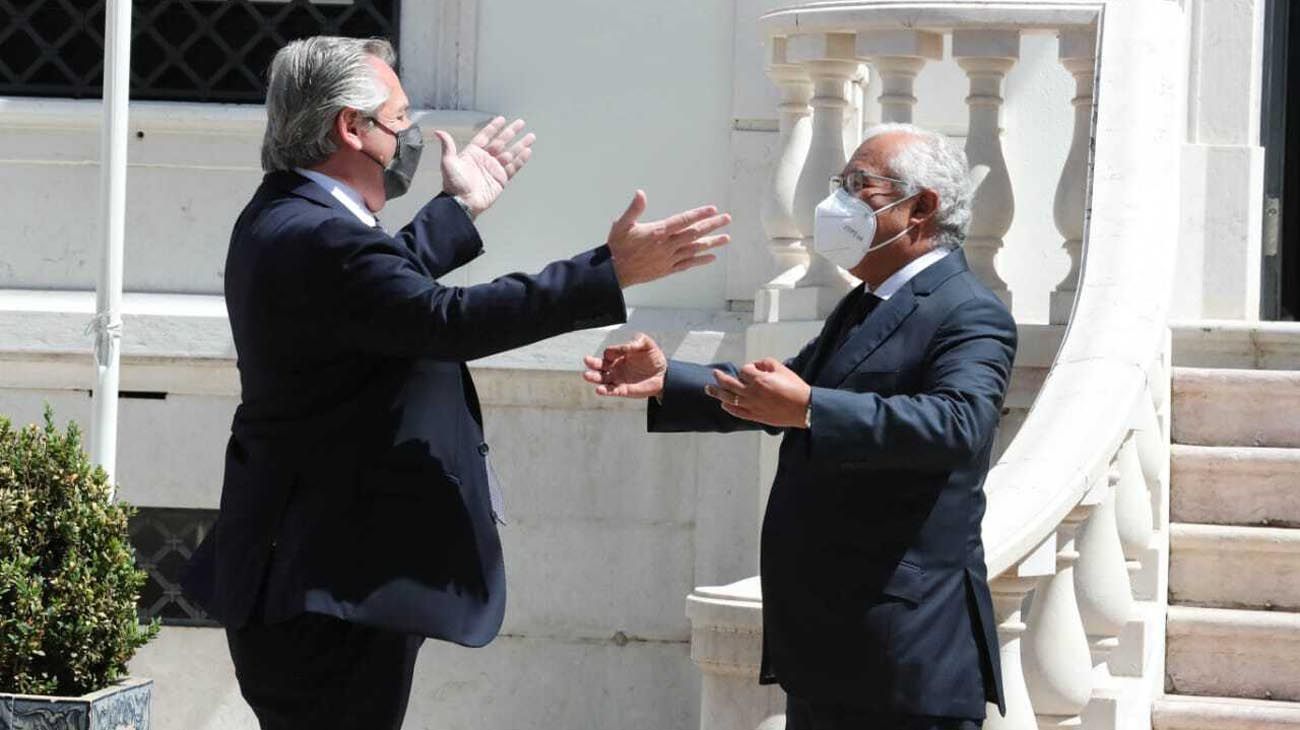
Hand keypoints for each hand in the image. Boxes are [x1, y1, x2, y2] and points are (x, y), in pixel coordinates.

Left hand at [434, 116, 535, 217]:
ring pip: (510, 153)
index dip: (493, 128)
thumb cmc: (454, 184)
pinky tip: (527, 151)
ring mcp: (494, 169)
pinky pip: (513, 167)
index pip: (485, 136)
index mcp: (473, 153)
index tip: (502, 119)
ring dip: (520, 144)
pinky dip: (521, 159)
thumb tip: (439, 132)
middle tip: (520, 123)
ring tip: (531, 136)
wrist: (463, 202)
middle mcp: (485, 160)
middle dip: (511, 132)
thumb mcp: (448, 162)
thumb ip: (448, 146)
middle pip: (501, 142)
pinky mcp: (501, 179)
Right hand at [582, 333, 667, 398]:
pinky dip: (605, 391)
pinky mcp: (623, 389)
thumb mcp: (647, 344)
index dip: (611, 352)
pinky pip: (612, 391)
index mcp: (619, 355)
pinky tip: (599, 390)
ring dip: (594, 378)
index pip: (608, 353)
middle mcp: (615, 367)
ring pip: (602, 379)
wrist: (664, 373)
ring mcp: (618, 379)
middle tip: (587, 360)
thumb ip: (636, 341)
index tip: (617, 352)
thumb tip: (625, 347)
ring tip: (587, 375)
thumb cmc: (653, 357)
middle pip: (599, 365)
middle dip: (592, 363)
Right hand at [606, 191, 730, 287]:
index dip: (699, 214)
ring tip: (726, 238)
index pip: (683, 221)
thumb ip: (634, 209)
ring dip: (712, 243)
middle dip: (712, 225)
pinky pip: (688, 264)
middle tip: (726, 219)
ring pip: (695, 249)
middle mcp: (667, 246)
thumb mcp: (622, 224)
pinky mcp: (668, 269)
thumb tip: (641, 193)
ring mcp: (669, 258)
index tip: (712, 209)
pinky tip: (712, 257)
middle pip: (694, 234)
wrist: (614, 272)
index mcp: (658, 232)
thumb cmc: (618, 247)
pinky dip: (701, 260)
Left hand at [705, 358, 811, 428]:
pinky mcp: (754, 416)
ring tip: (708, 389)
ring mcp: (751, 406)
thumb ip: (765, 363)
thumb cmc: (795, 388)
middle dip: (720, 377)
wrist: (803, 408)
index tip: (754, 370)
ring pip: (729, 398)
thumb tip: (755, 366)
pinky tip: (723, 404)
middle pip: (729, 384)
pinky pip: (737, 412)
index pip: (744, 370)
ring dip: (717, 393)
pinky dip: (728, 407)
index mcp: (759, 380)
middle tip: (714, 373)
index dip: (748, 369)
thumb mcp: (782, 368)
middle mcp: (752, 393)